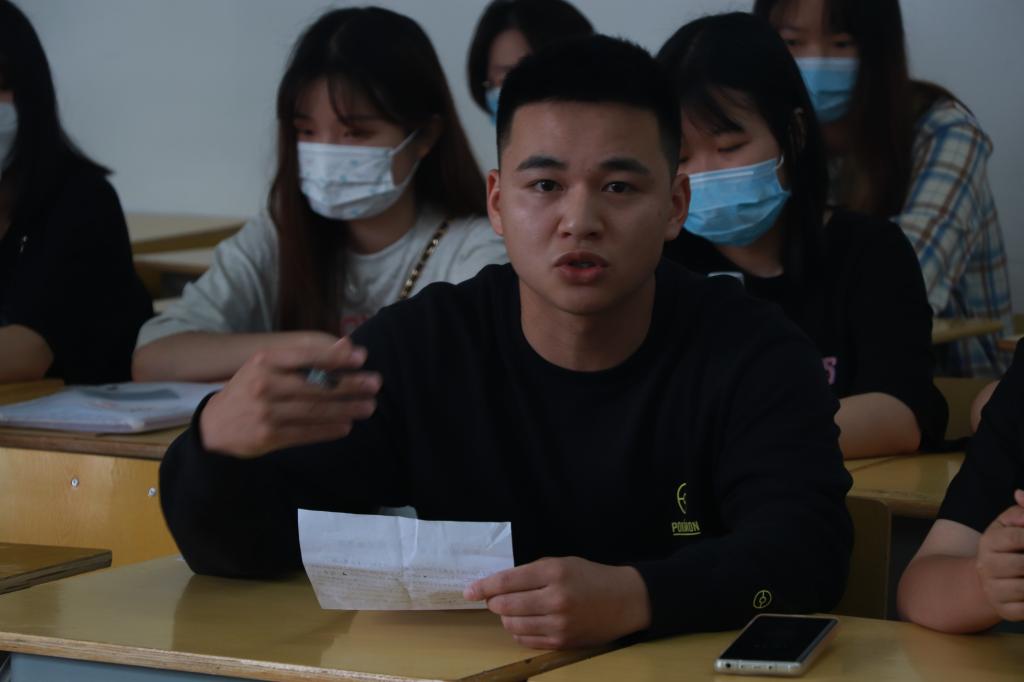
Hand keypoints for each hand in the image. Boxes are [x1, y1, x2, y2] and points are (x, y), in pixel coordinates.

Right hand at [199, 336, 380, 457]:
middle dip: (350, 384)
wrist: (215, 425)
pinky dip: (329, 429)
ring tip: (368, 406)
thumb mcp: (267, 365)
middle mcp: (264, 385)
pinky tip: (346, 425)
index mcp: (264, 362)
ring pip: (315, 410)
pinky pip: (306, 432)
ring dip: (346, 408)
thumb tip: (346, 344)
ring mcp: (266, 413)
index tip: (362, 357)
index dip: (335, 356)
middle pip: (316, 385)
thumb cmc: (249, 388)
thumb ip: (303, 356)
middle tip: (375, 383)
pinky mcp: (269, 437)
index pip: (306, 356)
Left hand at [464, 556, 650, 648]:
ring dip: (506, 618)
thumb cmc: (590, 577)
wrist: (625, 601)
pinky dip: (518, 632)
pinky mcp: (562, 642)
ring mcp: (559, 623)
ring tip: (514, 610)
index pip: (507, 581)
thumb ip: (531, 573)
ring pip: (512, 625)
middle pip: (505, 605)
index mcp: (553, 572)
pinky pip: (525, 640)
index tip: (469, 591)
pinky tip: (525, 623)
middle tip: (496, 599)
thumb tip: (497, 585)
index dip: (483, 586)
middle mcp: (555, 598)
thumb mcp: (562, 563)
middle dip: (494, 602)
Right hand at [976, 489, 1023, 621]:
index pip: (1019, 537)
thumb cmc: (1006, 548)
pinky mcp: (1005, 611)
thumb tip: (1019, 494)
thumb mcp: (1009, 525)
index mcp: (988, 541)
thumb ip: (1020, 511)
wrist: (985, 581)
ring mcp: (994, 590)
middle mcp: (986, 566)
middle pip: (1023, 565)